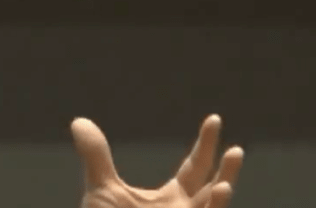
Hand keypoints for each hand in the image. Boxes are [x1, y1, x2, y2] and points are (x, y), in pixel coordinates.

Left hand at [72, 114, 243, 207]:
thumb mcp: (102, 189)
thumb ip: (96, 156)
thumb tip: (79, 122)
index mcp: (174, 197)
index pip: (196, 167)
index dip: (206, 144)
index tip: (214, 119)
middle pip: (213, 188)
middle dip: (226, 169)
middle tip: (236, 148)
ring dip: (223, 196)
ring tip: (226, 181)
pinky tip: (220, 192)